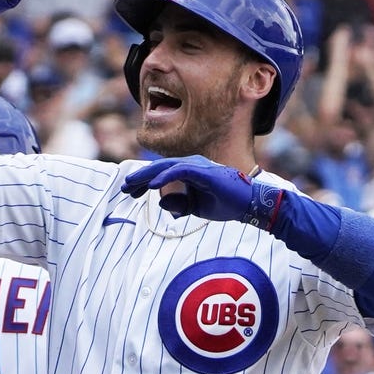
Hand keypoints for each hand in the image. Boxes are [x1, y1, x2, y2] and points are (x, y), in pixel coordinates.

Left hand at [121, 156, 284, 228]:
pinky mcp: (203, 171)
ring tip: (131, 185)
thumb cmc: (225, 204)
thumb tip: (160, 203)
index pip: (160, 173)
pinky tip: (151, 186)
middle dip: (139, 178)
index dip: (142, 182)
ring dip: (146, 177)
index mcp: (188, 172)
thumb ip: (178, 205)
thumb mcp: (196, 208)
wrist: (249, 204)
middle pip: (158, 168)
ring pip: (165, 167)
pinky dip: (164, 177)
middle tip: (123, 188)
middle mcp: (191, 165)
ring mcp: (197, 166)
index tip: (128, 192)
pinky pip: (179, 171)